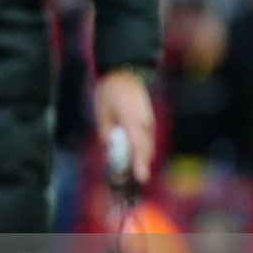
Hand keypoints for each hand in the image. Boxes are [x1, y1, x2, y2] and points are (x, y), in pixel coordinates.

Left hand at [95, 69, 154, 186]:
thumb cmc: (110, 94)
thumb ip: (107, 132)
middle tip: (138, 178)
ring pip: (148, 143)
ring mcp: (148, 120)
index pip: (138, 145)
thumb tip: (110, 148)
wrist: (125, 75)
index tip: (141, 177)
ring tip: (139, 171)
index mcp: (131, 119)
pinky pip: (147, 138)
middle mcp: (143, 121)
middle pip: (146, 147)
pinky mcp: (149, 120)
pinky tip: (141, 157)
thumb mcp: (103, 114)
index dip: (140, 163)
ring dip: (144, 157)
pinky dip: (144, 148)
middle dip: (142, 164)